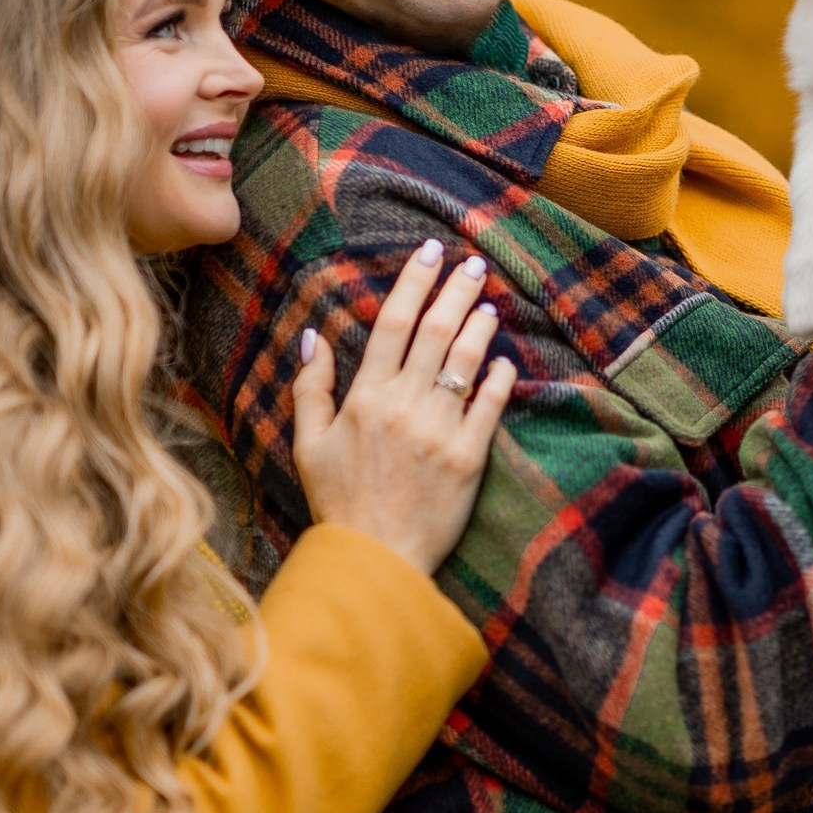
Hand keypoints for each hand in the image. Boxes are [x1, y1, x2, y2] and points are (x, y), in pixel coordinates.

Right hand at [292, 239, 515, 576]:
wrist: (375, 559)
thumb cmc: (339, 503)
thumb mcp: (308, 445)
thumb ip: (311, 389)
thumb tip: (314, 338)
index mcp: (365, 398)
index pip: (393, 323)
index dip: (413, 282)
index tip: (428, 253)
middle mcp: (404, 406)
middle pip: (436, 331)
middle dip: (456, 290)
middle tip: (473, 263)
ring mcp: (439, 431)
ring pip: (465, 362)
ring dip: (479, 325)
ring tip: (489, 303)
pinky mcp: (469, 458)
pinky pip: (490, 406)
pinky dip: (499, 377)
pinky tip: (504, 359)